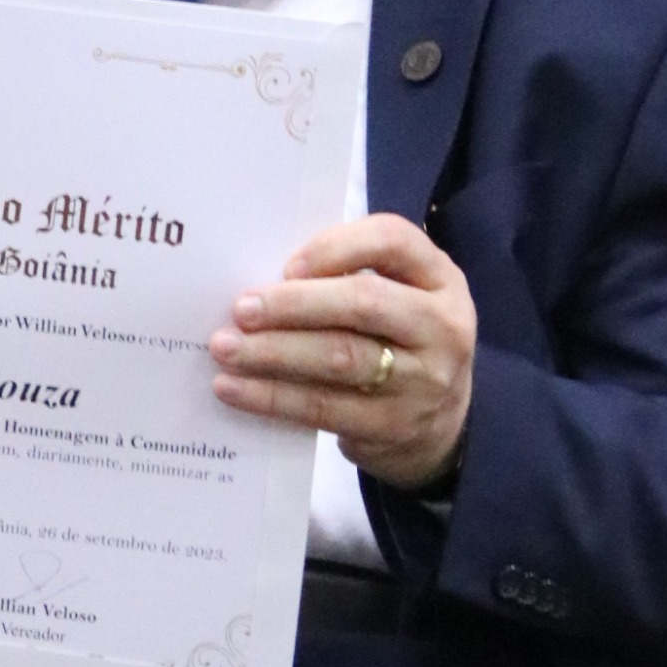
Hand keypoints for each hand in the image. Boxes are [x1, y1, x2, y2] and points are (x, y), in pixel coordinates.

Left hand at [208, 212, 475, 489]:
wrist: (441, 423)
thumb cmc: (396, 340)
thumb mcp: (398, 296)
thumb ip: (348, 278)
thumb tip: (263, 283)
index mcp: (440, 279)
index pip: (394, 240)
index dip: (336, 247)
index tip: (287, 266)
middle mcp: (442, 326)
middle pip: (363, 303)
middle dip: (293, 304)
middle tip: (240, 308)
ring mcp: (423, 381)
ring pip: (340, 358)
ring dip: (273, 352)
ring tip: (225, 347)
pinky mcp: (393, 426)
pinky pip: (323, 408)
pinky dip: (271, 396)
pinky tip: (232, 387)